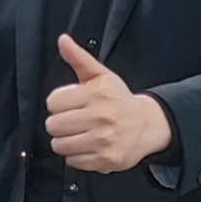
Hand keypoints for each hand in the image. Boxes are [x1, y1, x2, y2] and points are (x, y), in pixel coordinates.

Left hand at [46, 38, 173, 173]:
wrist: (147, 125)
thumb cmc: (119, 100)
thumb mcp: (101, 76)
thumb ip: (79, 58)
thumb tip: (63, 40)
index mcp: (98, 93)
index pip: (53, 102)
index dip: (58, 103)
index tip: (70, 104)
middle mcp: (101, 117)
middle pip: (53, 125)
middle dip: (60, 123)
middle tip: (74, 120)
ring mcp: (104, 140)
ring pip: (59, 145)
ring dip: (66, 141)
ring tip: (80, 134)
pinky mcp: (105, 159)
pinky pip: (73, 161)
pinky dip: (77, 156)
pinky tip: (89, 145)